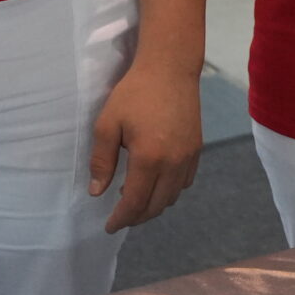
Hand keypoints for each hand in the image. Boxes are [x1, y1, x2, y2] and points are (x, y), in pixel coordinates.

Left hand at [89, 55, 203, 231]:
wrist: (170, 68)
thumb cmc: (134, 93)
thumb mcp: (108, 124)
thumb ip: (101, 161)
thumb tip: (97, 192)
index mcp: (149, 158)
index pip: (135, 202)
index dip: (121, 219)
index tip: (109, 226)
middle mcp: (173, 163)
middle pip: (156, 206)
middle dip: (137, 217)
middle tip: (120, 217)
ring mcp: (189, 157)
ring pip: (172, 196)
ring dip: (153, 205)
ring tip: (135, 199)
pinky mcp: (197, 149)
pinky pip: (185, 182)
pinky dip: (169, 191)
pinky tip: (156, 182)